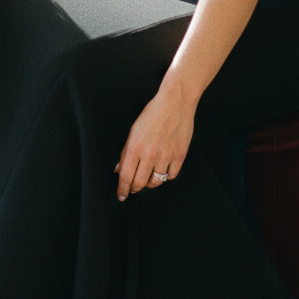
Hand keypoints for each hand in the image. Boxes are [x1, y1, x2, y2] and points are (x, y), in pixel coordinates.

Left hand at [115, 85, 194, 200]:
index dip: (122, 189)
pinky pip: (171, 176)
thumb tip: (119, 168)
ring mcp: (166, 156)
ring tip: (147, 179)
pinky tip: (162, 170)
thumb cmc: (153, 113)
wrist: (175, 103)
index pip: (125, 176)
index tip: (121, 195)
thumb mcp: (133, 130)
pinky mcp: (179, 156)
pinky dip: (165, 176)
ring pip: (156, 182)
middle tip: (133, 188)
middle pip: (140, 183)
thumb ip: (126, 151)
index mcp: (135, 147)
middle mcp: (150, 154)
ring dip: (150, 184)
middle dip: (134, 188)